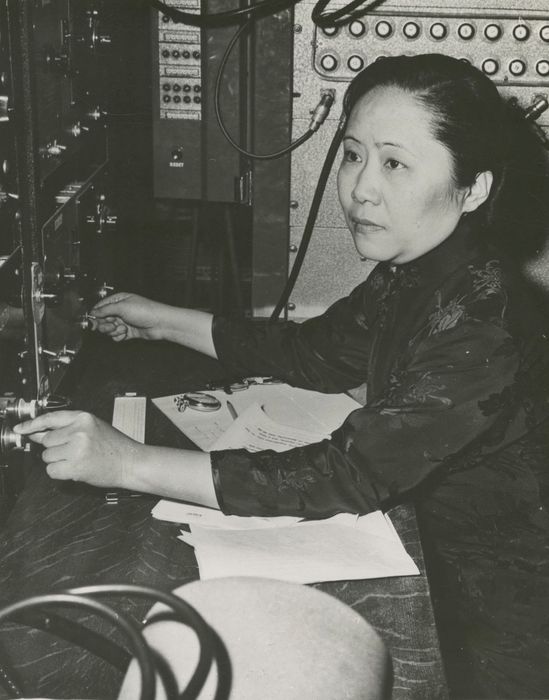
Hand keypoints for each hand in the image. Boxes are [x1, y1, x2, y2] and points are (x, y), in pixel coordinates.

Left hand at [14, 410, 144, 488]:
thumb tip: (39, 433)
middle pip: (47, 441)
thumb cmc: (114, 447)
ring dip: (58, 461)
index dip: (32, 424)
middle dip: (56, 448)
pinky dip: (60, 473)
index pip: (50, 418)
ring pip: (47, 457)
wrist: (130, 462)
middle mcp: (79, 431)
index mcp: (83, 418)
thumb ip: (67, 429)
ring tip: (78, 460)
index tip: (21, 429)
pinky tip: (75, 469)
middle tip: (73, 452)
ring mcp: (76, 448)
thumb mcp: (92, 428)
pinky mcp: (75, 466)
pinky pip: (52, 471)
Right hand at [91, 292, 166, 341]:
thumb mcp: (122, 307)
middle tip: (112, 326)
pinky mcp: (128, 332)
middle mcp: (120, 310)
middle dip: (105, 324)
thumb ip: (105, 310)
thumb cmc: (145, 311)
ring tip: (122, 329)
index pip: (100, 307)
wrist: (160, 323)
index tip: (93, 321)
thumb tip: (93, 312)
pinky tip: (125, 334)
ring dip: (113, 331)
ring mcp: (124, 321)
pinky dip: (119, 337)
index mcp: (118, 300)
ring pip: (109, 329)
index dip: (95, 314)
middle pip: (103, 320)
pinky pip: (117, 336)